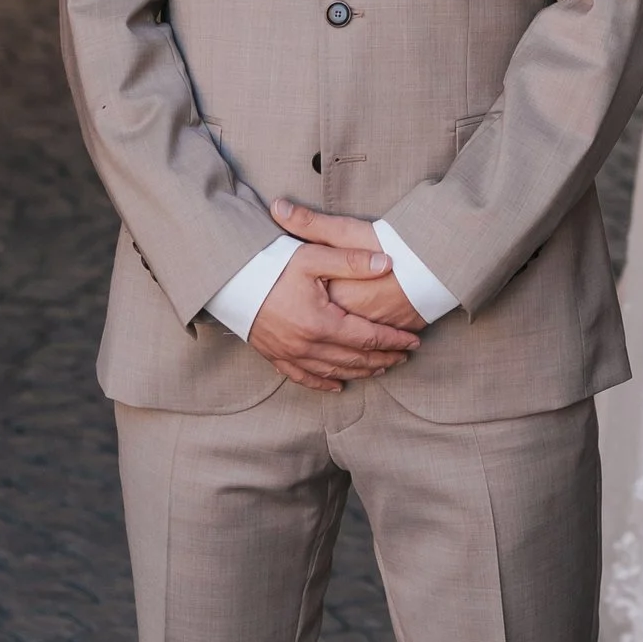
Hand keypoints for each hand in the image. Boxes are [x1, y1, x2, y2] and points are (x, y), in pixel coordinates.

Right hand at [248, 205, 421, 388]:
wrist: (229, 279)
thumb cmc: (271, 263)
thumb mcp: (313, 256)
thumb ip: (352, 260)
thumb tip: (387, 263)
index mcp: (320, 322)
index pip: (368, 337)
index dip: (394, 340)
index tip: (414, 341)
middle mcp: (306, 345)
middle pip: (355, 359)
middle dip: (383, 358)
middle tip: (405, 357)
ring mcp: (289, 354)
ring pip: (333, 371)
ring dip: (360, 372)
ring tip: (381, 368)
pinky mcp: (275, 356)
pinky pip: (304, 377)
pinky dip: (323, 383)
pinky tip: (338, 385)